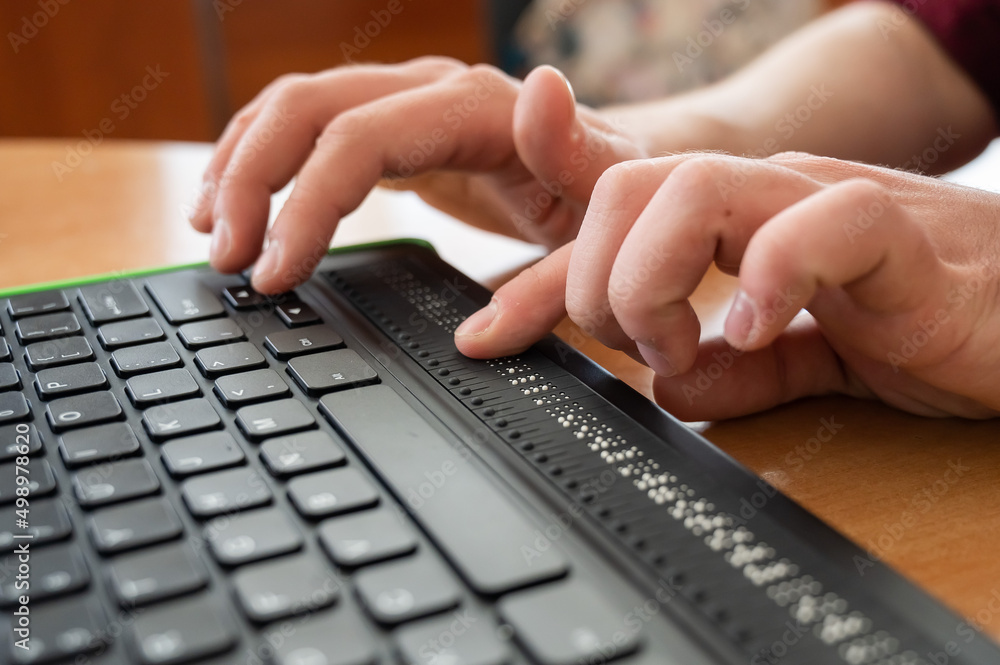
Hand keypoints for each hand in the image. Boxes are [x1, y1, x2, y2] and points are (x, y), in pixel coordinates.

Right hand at [189, 58, 646, 292]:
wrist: (618, 164)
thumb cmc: (611, 199)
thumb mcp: (598, 246)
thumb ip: (552, 285)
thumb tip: (477, 337)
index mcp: (480, 109)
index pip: (362, 138)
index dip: (308, 204)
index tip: (277, 273)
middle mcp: (434, 89)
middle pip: (310, 106)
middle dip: (252, 179)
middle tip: (227, 259)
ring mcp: (410, 101)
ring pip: (297, 105)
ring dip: (243, 162)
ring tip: (212, 232)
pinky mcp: (396, 126)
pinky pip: (312, 125)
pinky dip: (267, 159)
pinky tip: (241, 201)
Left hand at [455, 152, 999, 420]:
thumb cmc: (926, 318)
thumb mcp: (807, 355)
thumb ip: (739, 369)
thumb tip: (669, 389)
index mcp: (738, 220)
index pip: (612, 210)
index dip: (539, 272)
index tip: (490, 335)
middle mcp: (770, 196)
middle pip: (629, 184)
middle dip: (596, 276)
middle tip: (636, 347)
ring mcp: (829, 203)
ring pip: (699, 186)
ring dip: (655, 277)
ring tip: (679, 346)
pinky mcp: (898, 235)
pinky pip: (822, 222)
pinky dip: (768, 277)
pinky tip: (753, 328)